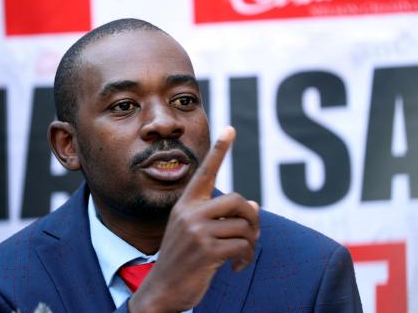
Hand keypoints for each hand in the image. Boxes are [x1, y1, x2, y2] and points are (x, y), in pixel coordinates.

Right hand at [129, 126, 259, 312]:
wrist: (162, 289)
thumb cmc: (183, 258)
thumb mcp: (195, 232)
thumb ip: (219, 216)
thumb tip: (256, 204)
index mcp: (186, 204)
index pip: (205, 171)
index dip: (219, 150)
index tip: (230, 129)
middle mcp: (190, 212)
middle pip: (238, 201)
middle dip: (252, 218)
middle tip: (252, 234)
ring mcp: (196, 231)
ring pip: (243, 226)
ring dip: (250, 243)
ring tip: (242, 254)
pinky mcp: (206, 250)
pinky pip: (242, 246)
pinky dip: (245, 258)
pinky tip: (236, 267)